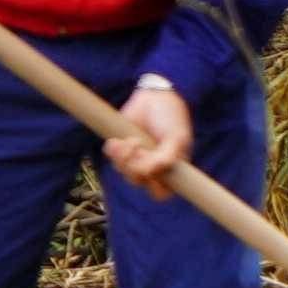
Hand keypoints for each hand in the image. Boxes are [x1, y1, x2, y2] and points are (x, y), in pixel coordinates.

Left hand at [105, 77, 195, 197]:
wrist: (154, 95)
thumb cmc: (171, 116)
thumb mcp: (176, 137)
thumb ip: (167, 157)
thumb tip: (150, 173)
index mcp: (170, 168)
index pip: (161, 192)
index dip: (155, 187)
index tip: (152, 175)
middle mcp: (152, 166)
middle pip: (139, 182)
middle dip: (135, 167)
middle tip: (139, 149)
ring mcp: (136, 158)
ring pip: (124, 172)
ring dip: (124, 158)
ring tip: (131, 140)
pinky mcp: (121, 149)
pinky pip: (111, 159)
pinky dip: (113, 150)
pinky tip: (119, 140)